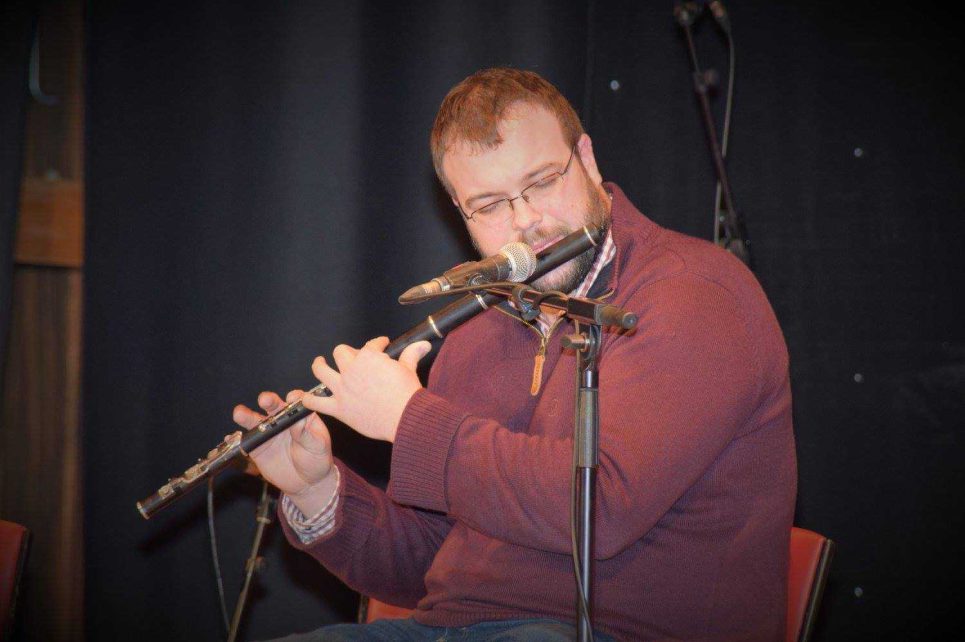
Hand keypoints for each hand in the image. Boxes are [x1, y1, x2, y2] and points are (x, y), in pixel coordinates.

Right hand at [233, 390, 336, 515]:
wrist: (307, 482)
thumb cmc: (317, 459)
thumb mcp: (318, 446)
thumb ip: (307, 434)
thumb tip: (298, 421)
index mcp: (301, 415)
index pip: (297, 400)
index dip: (293, 397)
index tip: (291, 399)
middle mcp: (283, 420)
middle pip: (274, 405)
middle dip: (268, 400)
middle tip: (265, 400)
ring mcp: (269, 432)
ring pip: (256, 420)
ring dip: (247, 415)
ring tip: (239, 413)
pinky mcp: (258, 447)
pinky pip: (246, 441)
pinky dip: (238, 438)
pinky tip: (232, 437)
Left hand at [302, 337, 431, 442]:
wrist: (405, 418)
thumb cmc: (407, 394)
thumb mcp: (409, 370)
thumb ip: (411, 354)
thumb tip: (422, 344)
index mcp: (369, 357)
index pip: (370, 344)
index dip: (377, 343)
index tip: (381, 345)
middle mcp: (351, 370)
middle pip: (341, 352)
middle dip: (347, 352)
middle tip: (352, 357)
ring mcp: (342, 388)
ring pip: (321, 370)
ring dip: (319, 365)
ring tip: (319, 363)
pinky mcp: (339, 408)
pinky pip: (316, 401)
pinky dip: (309, 399)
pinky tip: (305, 396)